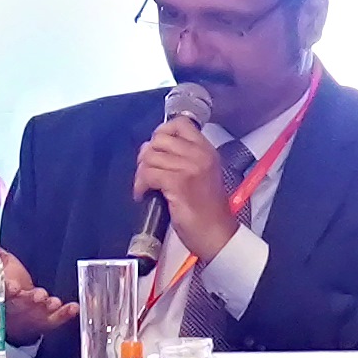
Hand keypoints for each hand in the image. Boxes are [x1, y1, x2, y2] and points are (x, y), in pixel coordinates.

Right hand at [0, 250, 73, 341]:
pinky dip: (64, 314)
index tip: (13, 287)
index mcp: (0, 293)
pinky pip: (54, 320)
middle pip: (19, 306)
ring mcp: (30, 315)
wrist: (13, 304)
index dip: (7, 290)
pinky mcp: (44, 320)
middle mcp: (14, 307)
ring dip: (46, 309)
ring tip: (55, 303)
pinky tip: (73, 308)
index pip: (1, 292)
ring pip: (36, 315)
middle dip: (29, 302)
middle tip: (38, 296)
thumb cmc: (7, 281)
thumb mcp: (0, 265)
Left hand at [136, 106, 239, 259]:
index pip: (180, 124)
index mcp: (207, 150)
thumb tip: (154, 149)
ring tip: (144, 186)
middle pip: (160, 139)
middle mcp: (199, 155)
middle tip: (146, 171)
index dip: (162, 132)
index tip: (155, 148)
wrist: (217, 234)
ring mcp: (189, 168)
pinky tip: (143, 194)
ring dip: (141, 172)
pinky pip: (148, 174)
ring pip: (150, 156)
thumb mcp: (203, 174)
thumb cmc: (208, 210)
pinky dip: (140, 184)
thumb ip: (185, 158)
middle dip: (146, 154)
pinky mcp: (178, 183)